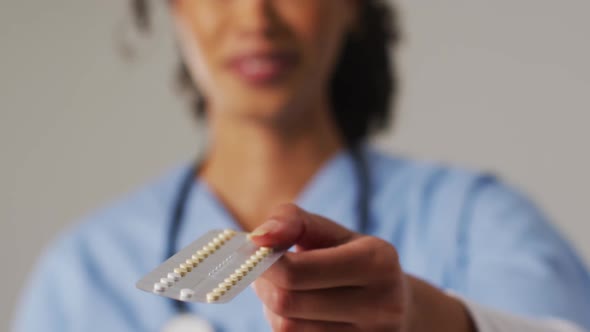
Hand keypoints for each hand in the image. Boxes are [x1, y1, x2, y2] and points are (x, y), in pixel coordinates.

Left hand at [250, 204, 474, 331]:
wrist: (393, 302)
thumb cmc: (350, 257)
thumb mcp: (329, 231)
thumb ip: (293, 221)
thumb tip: (258, 237)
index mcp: (377, 261)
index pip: (295, 272)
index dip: (264, 264)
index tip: (257, 254)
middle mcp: (381, 304)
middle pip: (287, 304)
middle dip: (264, 285)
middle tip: (262, 272)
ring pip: (287, 328)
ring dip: (272, 308)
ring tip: (285, 290)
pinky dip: (288, 326)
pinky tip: (299, 312)